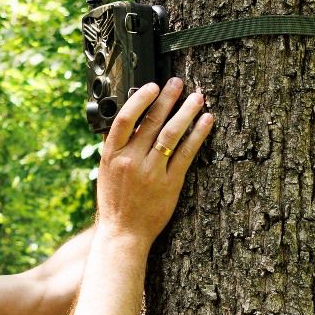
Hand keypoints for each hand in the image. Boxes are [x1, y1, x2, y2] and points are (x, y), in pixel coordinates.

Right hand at [95, 78, 212, 245]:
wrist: (123, 232)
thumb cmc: (115, 201)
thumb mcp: (108, 170)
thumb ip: (119, 147)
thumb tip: (135, 120)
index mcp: (112, 155)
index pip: (125, 119)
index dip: (140, 99)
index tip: (152, 86)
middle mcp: (131, 161)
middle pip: (151, 122)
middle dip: (167, 99)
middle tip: (178, 83)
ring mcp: (151, 172)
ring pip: (170, 134)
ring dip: (186, 112)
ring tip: (197, 97)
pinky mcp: (170, 183)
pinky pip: (186, 154)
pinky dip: (197, 135)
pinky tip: (206, 122)